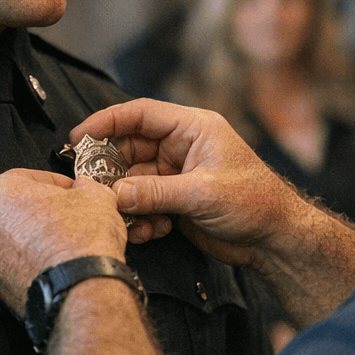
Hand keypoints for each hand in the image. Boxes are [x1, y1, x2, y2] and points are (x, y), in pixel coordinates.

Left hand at [0, 169, 127, 314]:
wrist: (78, 290)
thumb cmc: (80, 241)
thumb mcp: (95, 196)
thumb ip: (85, 185)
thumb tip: (84, 188)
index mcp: (0, 191)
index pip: (30, 177)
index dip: (57, 183)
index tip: (72, 190)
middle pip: (17, 207)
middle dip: (43, 210)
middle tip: (69, 215)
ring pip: (14, 237)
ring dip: (36, 236)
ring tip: (65, 241)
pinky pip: (14, 263)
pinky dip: (31, 260)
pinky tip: (55, 262)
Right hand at [76, 99, 354, 327]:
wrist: (277, 239)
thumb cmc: (254, 203)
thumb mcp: (203, 194)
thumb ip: (155, 192)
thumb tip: (113, 194)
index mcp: (193, 128)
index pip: (140, 114)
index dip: (106, 122)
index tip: (77, 136)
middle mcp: (182, 146)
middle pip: (130, 148)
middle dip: (110, 170)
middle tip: (90, 189)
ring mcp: (178, 174)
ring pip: (134, 180)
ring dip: (126, 201)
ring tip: (125, 219)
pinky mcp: (177, 200)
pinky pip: (144, 202)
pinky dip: (141, 217)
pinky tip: (150, 232)